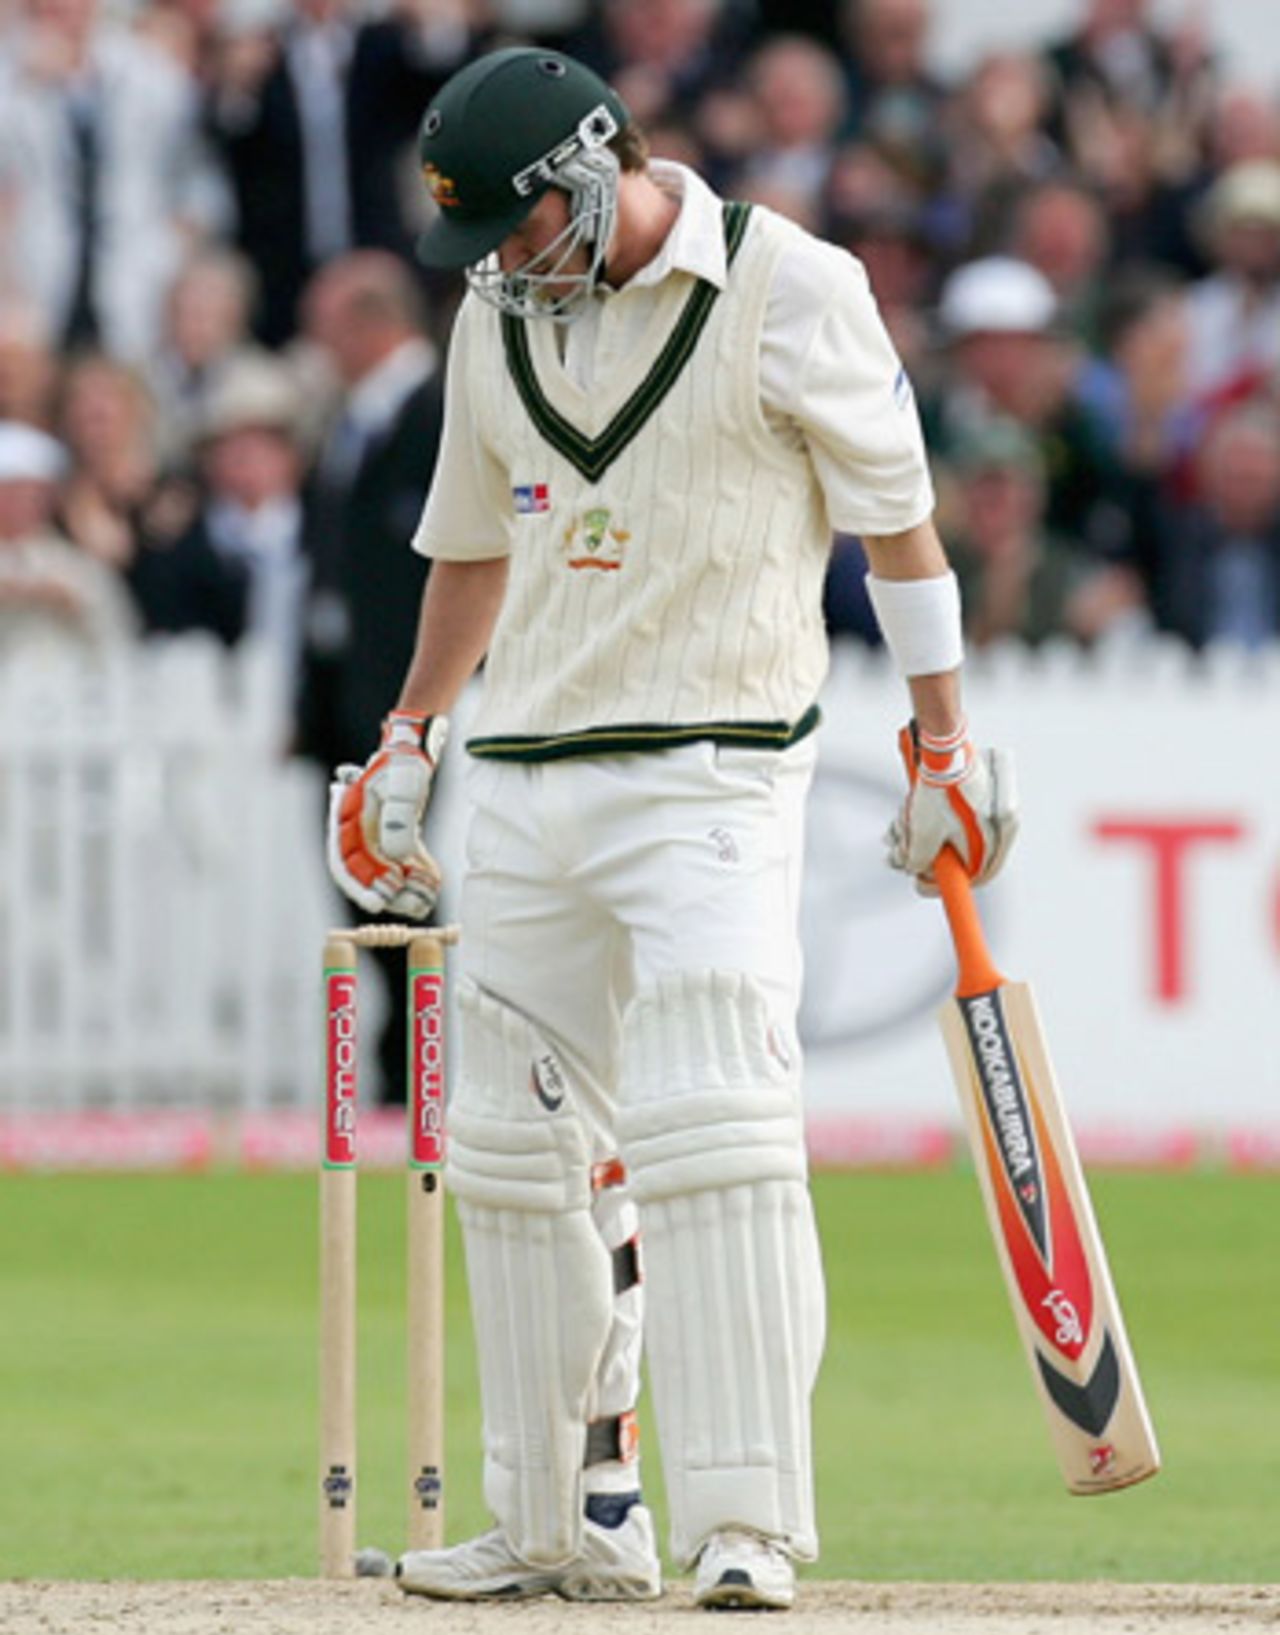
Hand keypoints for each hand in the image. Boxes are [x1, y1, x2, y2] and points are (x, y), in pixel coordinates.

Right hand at [327, 713, 447, 918]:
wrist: (413, 752)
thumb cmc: (404, 766)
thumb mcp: (402, 788)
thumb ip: (398, 822)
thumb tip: (397, 859)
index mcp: (347, 819)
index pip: (344, 862)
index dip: (359, 885)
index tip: (379, 903)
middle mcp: (356, 832)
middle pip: (365, 874)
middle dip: (387, 893)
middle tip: (411, 906)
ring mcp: (375, 837)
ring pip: (385, 872)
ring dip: (404, 890)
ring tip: (426, 900)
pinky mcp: (394, 839)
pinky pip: (402, 863)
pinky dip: (416, 874)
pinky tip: (434, 881)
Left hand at [887, 721, 1017, 895]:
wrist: (943, 747)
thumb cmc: (941, 791)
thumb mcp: (924, 836)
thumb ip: (920, 861)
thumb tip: (915, 868)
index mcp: (996, 838)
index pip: (976, 875)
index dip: (946, 885)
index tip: (921, 885)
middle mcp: (996, 824)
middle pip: (956, 855)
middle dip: (922, 856)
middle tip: (898, 855)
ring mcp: (984, 807)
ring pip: (946, 834)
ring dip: (917, 835)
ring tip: (897, 828)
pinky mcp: (970, 793)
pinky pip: (946, 816)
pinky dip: (924, 819)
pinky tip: (903, 815)